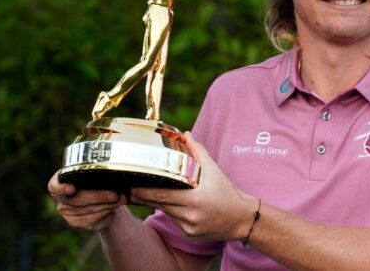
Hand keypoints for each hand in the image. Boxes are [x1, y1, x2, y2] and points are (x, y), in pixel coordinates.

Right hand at [47, 172, 126, 230]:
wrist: (105, 196)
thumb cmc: (99, 180)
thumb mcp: (98, 173)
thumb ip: (98, 173)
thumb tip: (111, 174)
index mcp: (61, 182)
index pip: (54, 185)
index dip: (61, 188)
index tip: (72, 188)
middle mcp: (61, 199)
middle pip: (78, 200)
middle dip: (100, 197)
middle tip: (116, 195)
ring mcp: (67, 213)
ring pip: (88, 212)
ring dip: (107, 206)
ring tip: (121, 200)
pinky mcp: (76, 223)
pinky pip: (92, 222)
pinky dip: (106, 216)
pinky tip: (113, 211)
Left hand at [130, 132, 256, 240]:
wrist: (241, 218)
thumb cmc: (227, 192)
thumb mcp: (214, 170)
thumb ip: (198, 151)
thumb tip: (186, 134)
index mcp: (195, 200)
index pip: (162, 195)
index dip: (145, 190)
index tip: (132, 184)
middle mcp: (190, 216)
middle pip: (159, 205)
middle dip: (143, 196)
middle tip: (128, 189)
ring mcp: (189, 228)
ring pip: (166, 213)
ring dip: (156, 203)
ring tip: (141, 193)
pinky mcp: (189, 235)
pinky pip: (174, 221)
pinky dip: (171, 212)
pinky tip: (168, 204)